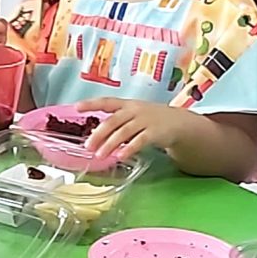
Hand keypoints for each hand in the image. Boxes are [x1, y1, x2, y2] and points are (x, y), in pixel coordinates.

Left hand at [76, 98, 207, 161]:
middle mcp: (134, 110)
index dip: (91, 103)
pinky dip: (129, 148)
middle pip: (113, 120)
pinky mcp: (155, 132)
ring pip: (123, 132)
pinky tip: (120, 156)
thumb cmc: (151, 120)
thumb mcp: (134, 116)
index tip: (77, 107)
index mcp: (127, 105)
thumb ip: (117, 124)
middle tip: (87, 146)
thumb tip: (96, 136)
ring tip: (100, 155)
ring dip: (110, 144)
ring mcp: (145, 120)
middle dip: (99, 134)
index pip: (106, 102)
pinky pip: (139, 141)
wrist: (179, 123)